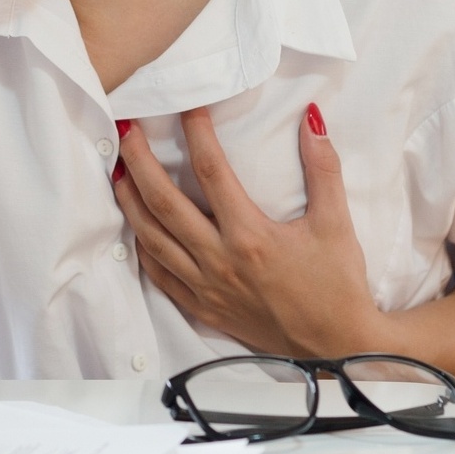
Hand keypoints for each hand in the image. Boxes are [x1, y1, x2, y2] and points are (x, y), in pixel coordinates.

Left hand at [112, 104, 382, 356]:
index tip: (188, 106)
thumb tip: (312, 117)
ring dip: (130, 201)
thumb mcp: (336, 224)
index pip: (212, 172)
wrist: (337, 347)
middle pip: (165, 202)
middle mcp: (220, 261)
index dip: (196, 134)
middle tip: (127, 130)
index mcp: (250, 237)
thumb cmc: (337, 285)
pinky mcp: (201, 308)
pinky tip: (136, 223)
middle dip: (140, 162)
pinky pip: (159, 274)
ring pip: (152, 238)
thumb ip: (323, 168)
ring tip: (117, 169)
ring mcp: (205, 287)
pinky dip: (143, 246)